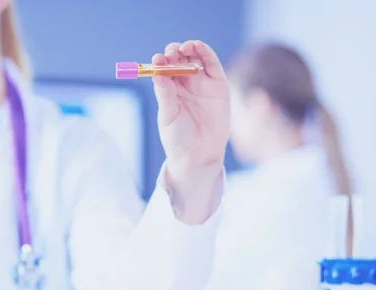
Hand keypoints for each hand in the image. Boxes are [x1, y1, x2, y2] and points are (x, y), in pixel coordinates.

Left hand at [152, 40, 230, 223]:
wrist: (198, 155)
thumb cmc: (178, 139)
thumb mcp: (168, 116)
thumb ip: (165, 94)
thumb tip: (158, 73)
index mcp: (169, 91)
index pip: (164, 68)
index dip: (161, 61)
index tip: (157, 60)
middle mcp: (185, 84)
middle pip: (179, 59)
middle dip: (174, 52)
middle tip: (170, 54)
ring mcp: (202, 83)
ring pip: (195, 58)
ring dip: (188, 48)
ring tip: (182, 49)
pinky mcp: (218, 85)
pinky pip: (212, 64)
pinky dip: (205, 52)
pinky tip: (197, 46)